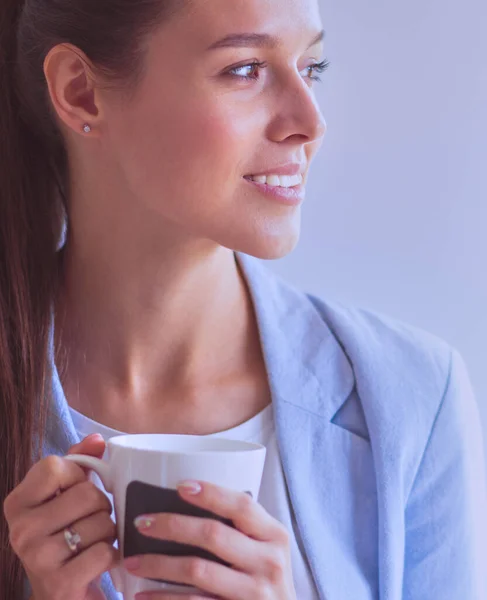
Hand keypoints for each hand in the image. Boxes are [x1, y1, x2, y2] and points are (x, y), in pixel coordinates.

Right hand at [3, 434, 118, 599]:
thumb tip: (97, 440)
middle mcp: (20, 529)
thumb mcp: (66, 496)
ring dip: (108, 532)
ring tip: (93, 542)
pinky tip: (98, 562)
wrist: (59, 595)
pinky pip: (104, 552)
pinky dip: (111, 556)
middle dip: (101, 506)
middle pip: (86, 494)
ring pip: (101, 522)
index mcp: (17, 503)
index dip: (78, 476)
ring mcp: (36, 558)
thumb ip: (79, 463)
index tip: (75, 492)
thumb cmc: (65, 536)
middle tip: (91, 521)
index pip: (56, 466)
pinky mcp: (58, 583)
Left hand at [123, 480, 296, 599]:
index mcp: (275, 535)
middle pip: (213, 535)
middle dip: (172, 526)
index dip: (210, 493)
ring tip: (131, 561)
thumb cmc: (265, 579)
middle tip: (141, 523)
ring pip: (197, 570)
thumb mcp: (266, 549)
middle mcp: (269, 562)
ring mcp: (255, 593)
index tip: (179, 486)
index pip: (241, 505)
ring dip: (158, 564)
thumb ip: (241, 528)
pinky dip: (163, 598)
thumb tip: (186, 501)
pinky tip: (142, 595)